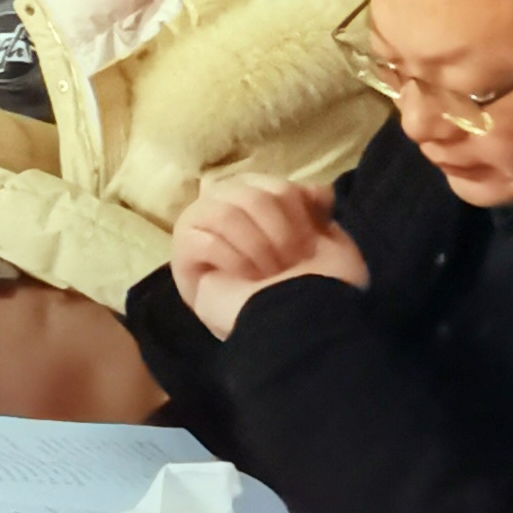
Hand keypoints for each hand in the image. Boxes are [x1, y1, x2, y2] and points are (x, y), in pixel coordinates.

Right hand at [168, 179, 367, 341]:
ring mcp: (201, 232)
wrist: (298, 328)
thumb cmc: (317, 289)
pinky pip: (204, 240)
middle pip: (249, 194)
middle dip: (278, 231)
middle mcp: (229, 211)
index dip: (294, 211)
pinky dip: (233, 260)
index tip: (309, 244)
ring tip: (266, 274)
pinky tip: (244, 279)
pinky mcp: (183, 256)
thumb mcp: (329, 242)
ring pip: (225, 212)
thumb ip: (316, 210)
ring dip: (257, 247)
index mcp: (261, 207)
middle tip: (288, 263)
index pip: (273, 184)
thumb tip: (315, 188)